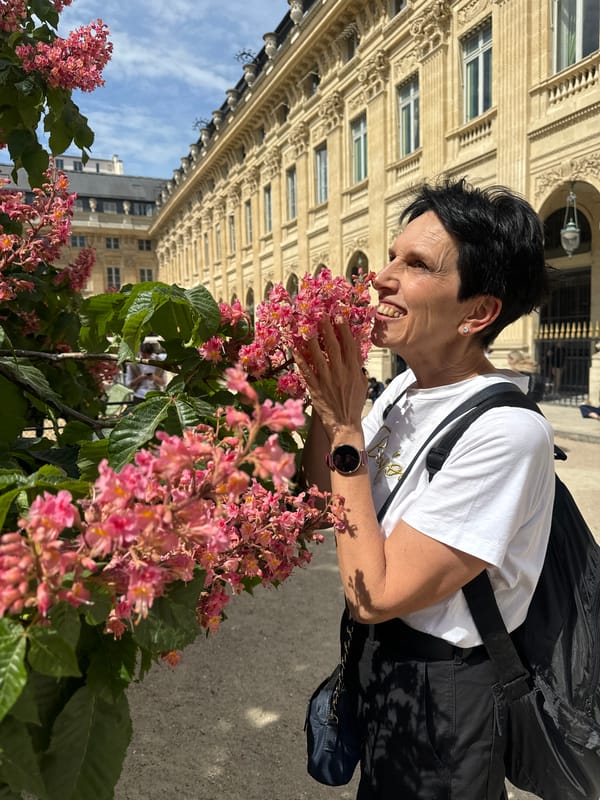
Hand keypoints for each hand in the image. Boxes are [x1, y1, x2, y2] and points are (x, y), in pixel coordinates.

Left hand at [293, 316, 366, 439]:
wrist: (345, 426)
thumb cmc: (354, 404)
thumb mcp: (362, 384)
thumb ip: (359, 367)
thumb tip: (357, 351)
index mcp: (354, 371)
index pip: (350, 346)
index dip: (344, 330)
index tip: (339, 316)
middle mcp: (341, 374)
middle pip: (333, 347)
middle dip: (327, 329)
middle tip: (321, 314)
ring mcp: (327, 381)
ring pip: (318, 356)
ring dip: (311, 340)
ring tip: (305, 326)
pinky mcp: (315, 389)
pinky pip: (306, 371)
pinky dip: (299, 359)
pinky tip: (294, 348)